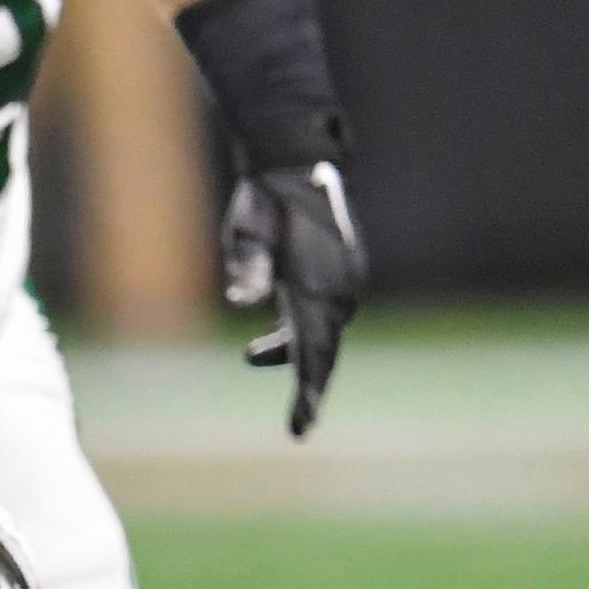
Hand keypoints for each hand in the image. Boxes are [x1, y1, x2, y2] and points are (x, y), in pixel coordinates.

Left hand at [219, 160, 363, 438]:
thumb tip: (241, 299)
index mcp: (318, 286)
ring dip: (294, 353)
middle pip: (325, 352)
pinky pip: (323, 316)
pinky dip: (298, 333)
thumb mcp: (247, 231)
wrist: (297, 160)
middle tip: (300, 427)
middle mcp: (340, 290)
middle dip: (311, 388)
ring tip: (251, 356)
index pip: (314, 352)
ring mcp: (346, 281)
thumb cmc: (264, 199)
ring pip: (322, 334)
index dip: (308, 390)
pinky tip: (265, 341)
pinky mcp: (342, 274)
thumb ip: (248, 266)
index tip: (304, 424)